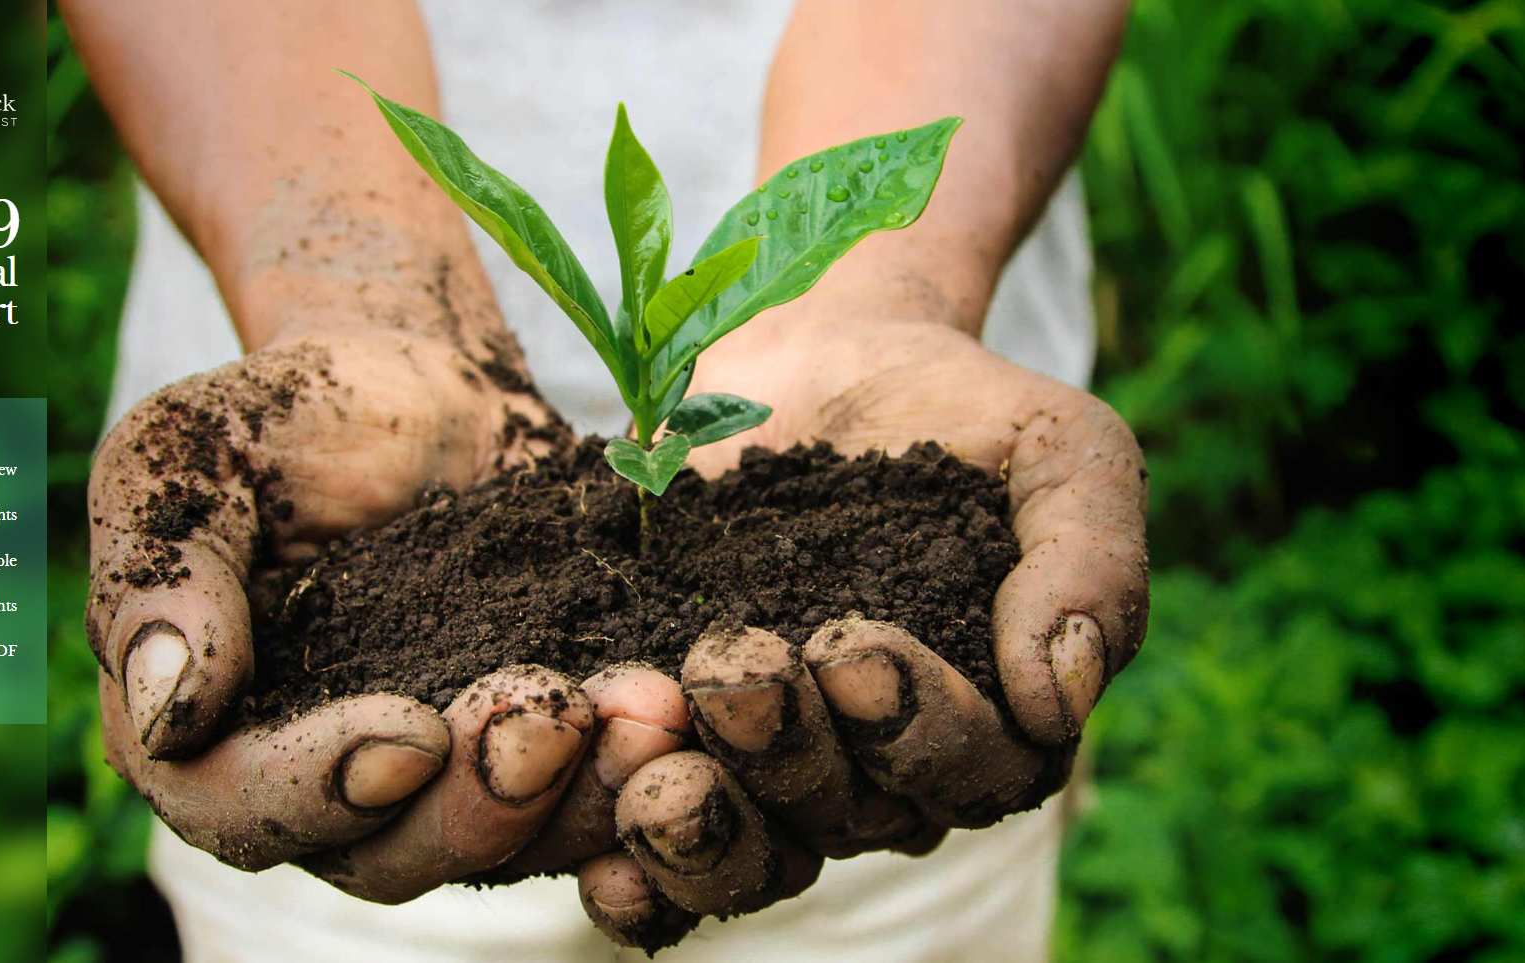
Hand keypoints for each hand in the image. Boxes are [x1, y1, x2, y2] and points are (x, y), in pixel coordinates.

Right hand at [87, 322, 688, 899]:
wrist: (419, 383)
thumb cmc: (288, 412)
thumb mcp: (185, 455)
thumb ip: (163, 573)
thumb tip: (164, 709)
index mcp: (207, 735)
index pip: (240, 812)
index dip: (318, 793)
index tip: (409, 728)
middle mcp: (316, 788)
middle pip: (385, 857)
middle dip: (478, 803)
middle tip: (553, 714)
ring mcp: (434, 782)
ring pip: (500, 848)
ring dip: (578, 798)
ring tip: (647, 710)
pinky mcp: (532, 757)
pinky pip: (582, 800)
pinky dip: (634, 771)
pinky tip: (681, 708)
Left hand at [576, 316, 1148, 946]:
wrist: (821, 357)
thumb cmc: (958, 408)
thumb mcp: (1058, 448)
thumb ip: (1088, 559)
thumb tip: (1062, 700)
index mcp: (986, 720)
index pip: (966, 770)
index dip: (914, 728)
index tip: (853, 646)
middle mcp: (878, 767)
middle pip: (845, 817)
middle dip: (790, 755)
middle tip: (734, 670)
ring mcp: (771, 764)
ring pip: (750, 846)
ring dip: (701, 822)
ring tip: (652, 751)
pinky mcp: (674, 740)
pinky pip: (655, 838)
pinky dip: (628, 860)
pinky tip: (594, 843)